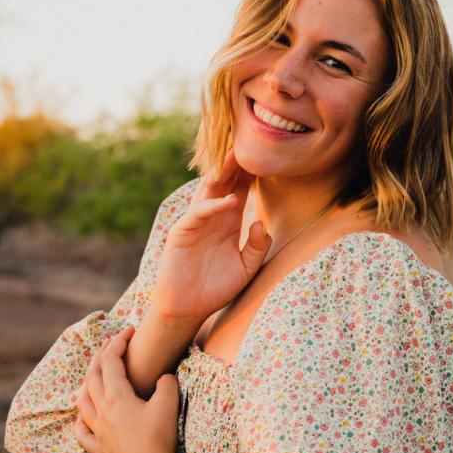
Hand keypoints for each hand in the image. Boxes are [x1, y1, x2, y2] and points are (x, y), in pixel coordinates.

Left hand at [75, 326, 180, 452]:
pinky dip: (81, 417)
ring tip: (96, 372)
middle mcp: (102, 411)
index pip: (112, 360)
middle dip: (102, 354)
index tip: (129, 330)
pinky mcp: (99, 448)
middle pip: (93, 375)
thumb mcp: (169, 402)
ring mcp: (98, 430)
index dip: (119, 341)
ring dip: (88, 380)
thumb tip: (162, 377)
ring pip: (82, 399)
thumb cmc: (159, 439)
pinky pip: (81, 430)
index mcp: (116, 396)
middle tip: (113, 341)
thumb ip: (166, 382)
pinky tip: (84, 414)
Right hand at [153, 148, 270, 323]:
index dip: (253, 172)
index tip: (269, 155)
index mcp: (229, 220)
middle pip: (226, 181)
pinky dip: (214, 206)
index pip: (242, 188)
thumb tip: (261, 223)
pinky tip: (230, 202)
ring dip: (223, 173)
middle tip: (252, 143)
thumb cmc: (216, 288)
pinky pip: (199, 212)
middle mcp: (213, 215)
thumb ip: (258, 247)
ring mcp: (196, 220)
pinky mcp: (183, 231)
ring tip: (237, 157)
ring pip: (209, 189)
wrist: (188, 309)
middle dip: (237, 163)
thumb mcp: (246, 268)